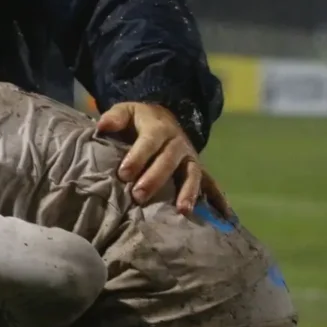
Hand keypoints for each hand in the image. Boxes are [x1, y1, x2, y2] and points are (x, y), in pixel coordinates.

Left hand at [95, 102, 230, 217]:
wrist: (163, 118)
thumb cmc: (139, 120)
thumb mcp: (126, 111)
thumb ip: (114, 117)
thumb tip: (102, 126)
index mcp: (159, 128)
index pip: (149, 142)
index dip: (137, 158)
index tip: (123, 174)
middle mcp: (178, 143)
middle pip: (168, 161)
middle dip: (155, 179)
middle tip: (139, 196)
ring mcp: (190, 157)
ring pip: (192, 174)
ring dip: (188, 192)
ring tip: (182, 210)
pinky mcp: (197, 169)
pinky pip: (210, 183)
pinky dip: (218, 198)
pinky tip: (224, 215)